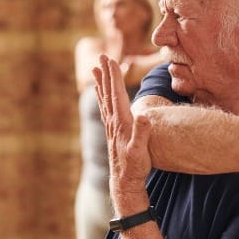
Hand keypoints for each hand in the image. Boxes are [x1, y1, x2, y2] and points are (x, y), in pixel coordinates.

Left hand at [93, 55, 151, 214]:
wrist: (124, 181)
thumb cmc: (135, 166)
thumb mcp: (141, 150)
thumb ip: (142, 132)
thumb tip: (143, 116)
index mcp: (121, 122)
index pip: (117, 94)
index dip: (113, 77)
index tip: (110, 61)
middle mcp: (113, 121)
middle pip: (108, 93)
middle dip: (106, 74)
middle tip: (102, 56)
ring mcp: (111, 126)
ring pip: (104, 99)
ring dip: (101, 83)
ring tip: (95, 69)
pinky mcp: (112, 131)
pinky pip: (105, 108)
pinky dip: (102, 96)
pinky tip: (99, 91)